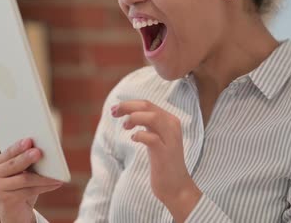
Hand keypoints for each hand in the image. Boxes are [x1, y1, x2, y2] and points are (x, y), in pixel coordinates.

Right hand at [0, 138, 63, 222]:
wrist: (14, 213)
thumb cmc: (20, 188)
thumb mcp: (22, 173)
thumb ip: (27, 162)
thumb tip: (42, 152)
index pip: (8, 153)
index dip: (18, 147)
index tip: (29, 140)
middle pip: (13, 165)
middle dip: (27, 158)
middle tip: (38, 152)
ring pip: (24, 179)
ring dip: (43, 176)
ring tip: (56, 173)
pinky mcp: (5, 201)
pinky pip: (29, 191)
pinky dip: (45, 186)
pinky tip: (56, 183)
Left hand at [111, 100, 201, 221]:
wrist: (176, 187)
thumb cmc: (163, 162)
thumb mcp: (156, 138)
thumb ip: (148, 125)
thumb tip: (128, 113)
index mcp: (170, 120)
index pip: (147, 104)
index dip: (128, 104)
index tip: (115, 109)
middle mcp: (172, 126)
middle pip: (147, 106)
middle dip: (127, 106)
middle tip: (113, 112)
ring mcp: (170, 139)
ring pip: (152, 117)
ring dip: (133, 118)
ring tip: (125, 127)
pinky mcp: (164, 152)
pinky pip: (150, 137)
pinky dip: (138, 135)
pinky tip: (133, 139)